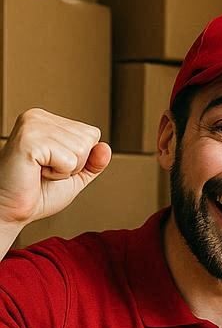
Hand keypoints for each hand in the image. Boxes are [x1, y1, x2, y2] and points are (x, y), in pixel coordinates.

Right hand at [0, 109, 110, 228]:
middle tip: (46, 171)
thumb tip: (106, 147)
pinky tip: (36, 172)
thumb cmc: (37, 193)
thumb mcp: (75, 176)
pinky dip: (58, 174)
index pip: (92, 134)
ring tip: (40, 171)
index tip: (53, 165)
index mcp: (48, 121)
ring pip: (81, 150)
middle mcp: (38, 117)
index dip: (81, 159)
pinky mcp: (29, 140)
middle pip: (89, 140)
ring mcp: (32, 126)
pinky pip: (69, 160)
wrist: (9, 209)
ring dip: (65, 170)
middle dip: (74, 164)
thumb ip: (93, 162)